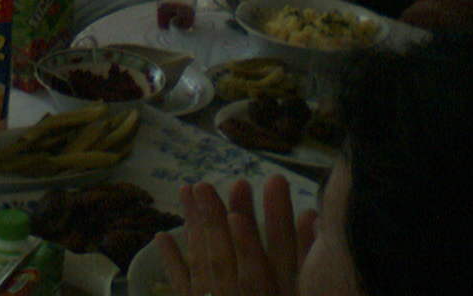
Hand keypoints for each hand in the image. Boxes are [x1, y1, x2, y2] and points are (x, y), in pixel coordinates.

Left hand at [158, 176, 316, 295]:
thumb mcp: (294, 290)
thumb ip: (303, 263)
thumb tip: (311, 219)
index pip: (257, 273)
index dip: (247, 247)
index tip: (235, 219)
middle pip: (223, 262)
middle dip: (213, 223)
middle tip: (203, 186)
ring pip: (201, 267)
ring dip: (193, 228)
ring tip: (186, 192)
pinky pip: (181, 288)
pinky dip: (172, 263)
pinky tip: (161, 238)